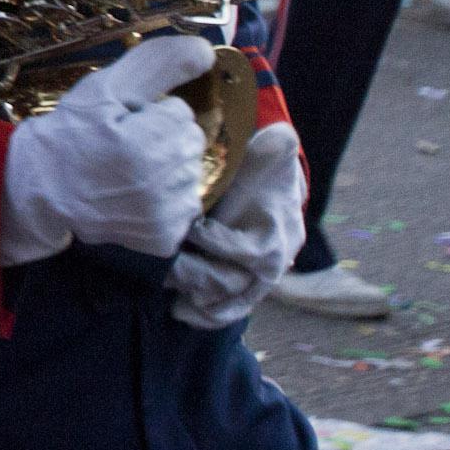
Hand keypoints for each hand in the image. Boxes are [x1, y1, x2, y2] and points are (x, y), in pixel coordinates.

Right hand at [0, 32, 214, 264]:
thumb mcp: (102, 89)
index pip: (181, 112)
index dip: (149, 113)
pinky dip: (166, 203)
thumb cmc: (68, 135)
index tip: (121, 123)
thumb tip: (205, 51)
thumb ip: (156, 65)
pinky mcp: (165, 240)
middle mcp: (164, 184)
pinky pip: (185, 210)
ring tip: (129, 173)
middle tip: (125, 145)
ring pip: (191, 175)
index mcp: (149, 143)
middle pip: (190, 143)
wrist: (38, 190)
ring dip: (168, 170)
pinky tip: (135, 197)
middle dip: (163, 138)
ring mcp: (167, 217)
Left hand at [171, 122, 306, 329]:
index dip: (219, 244)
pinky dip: (211, 315)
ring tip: (176, 308)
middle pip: (241, 285)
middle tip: (170, 275)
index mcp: (279, 233)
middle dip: (205, 282)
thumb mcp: (270, 153)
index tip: (192, 230)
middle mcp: (274, 260)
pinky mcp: (248, 283)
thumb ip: (274, 145)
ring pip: (237, 303)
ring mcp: (262, 277)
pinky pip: (234, 307)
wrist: (276, 184)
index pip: (251, 253)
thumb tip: (279, 135)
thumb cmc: (264, 168)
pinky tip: (183, 315)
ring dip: (206, 308)